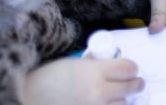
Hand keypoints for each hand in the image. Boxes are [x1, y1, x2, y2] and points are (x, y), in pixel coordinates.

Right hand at [21, 56, 140, 104]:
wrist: (28, 99)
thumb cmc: (46, 80)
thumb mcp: (72, 65)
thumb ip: (92, 65)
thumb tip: (108, 65)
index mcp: (93, 72)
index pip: (127, 68)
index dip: (132, 68)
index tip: (131, 70)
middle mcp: (98, 92)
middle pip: (131, 87)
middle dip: (135, 85)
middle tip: (137, 84)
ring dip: (122, 102)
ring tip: (118, 98)